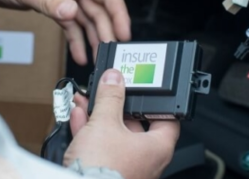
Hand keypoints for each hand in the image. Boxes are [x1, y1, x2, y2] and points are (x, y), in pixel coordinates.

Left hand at [0, 0, 130, 64]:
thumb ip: (50, 2)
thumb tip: (72, 13)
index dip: (118, 13)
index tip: (124, 33)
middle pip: (99, 7)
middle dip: (107, 29)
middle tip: (112, 51)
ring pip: (87, 17)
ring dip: (93, 36)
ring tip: (98, 56)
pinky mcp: (52, 3)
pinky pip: (71, 23)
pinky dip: (76, 38)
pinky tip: (78, 54)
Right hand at [64, 69, 179, 178]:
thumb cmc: (102, 168)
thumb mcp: (105, 122)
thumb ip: (110, 97)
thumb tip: (114, 79)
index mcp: (158, 148)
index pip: (168, 118)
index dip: (157, 102)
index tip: (146, 90)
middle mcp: (148, 161)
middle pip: (136, 125)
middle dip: (118, 107)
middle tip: (109, 92)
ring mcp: (129, 169)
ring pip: (116, 136)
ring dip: (101, 118)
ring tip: (88, 101)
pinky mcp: (109, 174)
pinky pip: (103, 148)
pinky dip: (92, 133)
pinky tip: (80, 118)